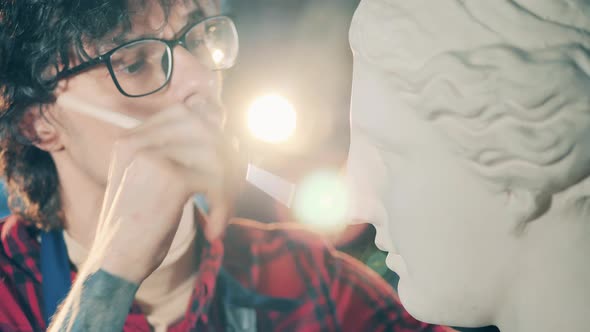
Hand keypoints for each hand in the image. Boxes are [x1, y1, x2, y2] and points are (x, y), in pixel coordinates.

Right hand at [90, 102, 237, 283]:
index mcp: (131, 139)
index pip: (186, 113)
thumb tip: (232, 138)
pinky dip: (224, 206)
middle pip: (205, 128)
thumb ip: (184, 155)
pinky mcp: (171, 178)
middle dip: (227, 157)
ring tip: (223, 211)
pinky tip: (214, 230)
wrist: (116, 262)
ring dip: (230, 185)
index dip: (212, 133)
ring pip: (216, 154)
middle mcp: (138, 142)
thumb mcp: (155, 182)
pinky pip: (217, 181)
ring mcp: (153, 157)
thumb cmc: (141, 226)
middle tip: (231, 188)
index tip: (223, 161)